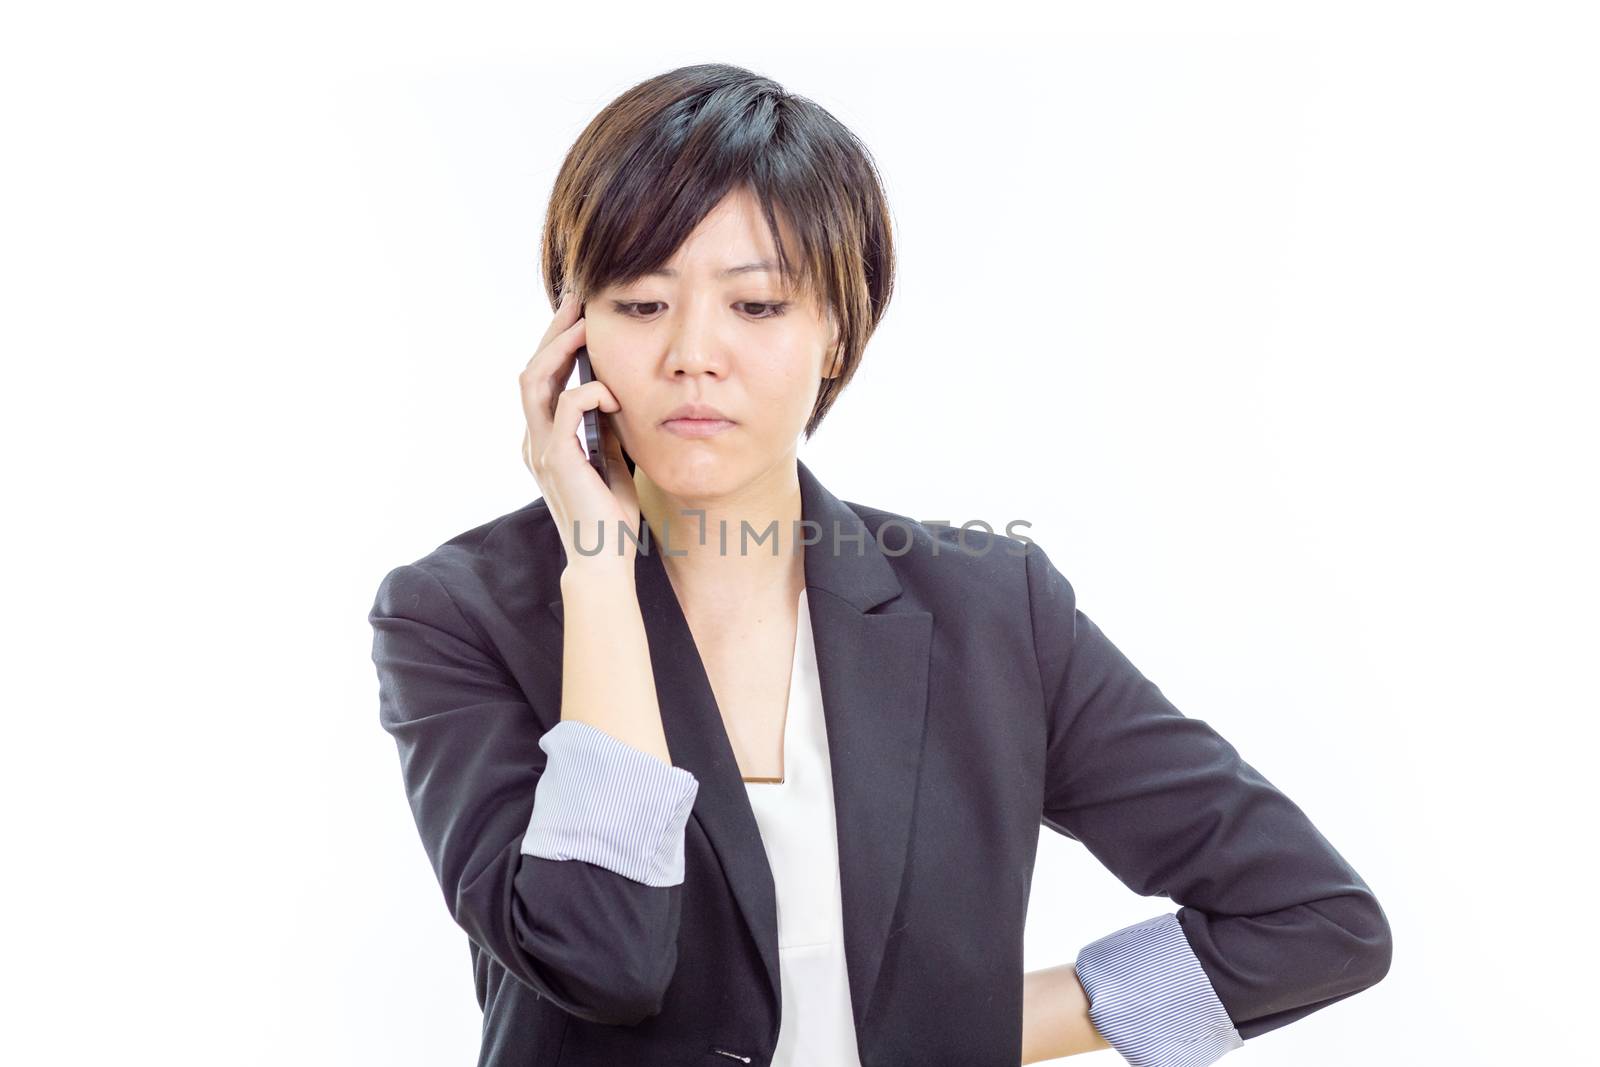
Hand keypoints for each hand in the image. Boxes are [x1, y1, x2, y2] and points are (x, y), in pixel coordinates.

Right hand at [519, 290, 641, 572]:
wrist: (604, 561)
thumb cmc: (610, 518)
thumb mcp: (610, 460)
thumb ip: (605, 428)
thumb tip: (616, 392)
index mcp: (545, 440)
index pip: (543, 379)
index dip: (557, 344)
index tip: (580, 315)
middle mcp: (534, 440)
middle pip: (532, 370)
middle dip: (554, 332)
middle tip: (578, 300)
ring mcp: (540, 449)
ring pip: (535, 381)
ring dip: (561, 349)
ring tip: (585, 326)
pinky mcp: (556, 459)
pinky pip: (564, 408)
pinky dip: (589, 392)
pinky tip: (613, 393)